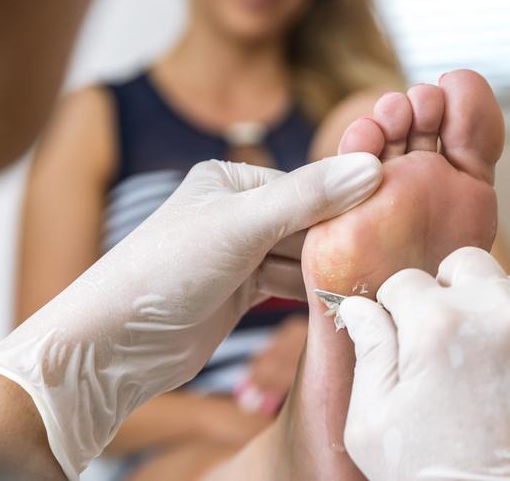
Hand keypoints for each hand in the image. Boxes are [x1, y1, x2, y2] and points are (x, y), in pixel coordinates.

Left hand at [0, 153, 380, 477]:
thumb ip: (305, 197)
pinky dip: (312, 289)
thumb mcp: (239, 226)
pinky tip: (342, 294)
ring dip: (330, 266)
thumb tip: (370, 166)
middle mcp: (237, 213)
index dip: (347, 200)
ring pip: (301, 255)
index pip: (307, 185)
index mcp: (232, 181)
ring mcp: (240, 254)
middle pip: (307, 220)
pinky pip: (289, 283)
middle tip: (389, 249)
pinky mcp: (242, 291)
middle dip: (341, 237)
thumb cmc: (165, 271)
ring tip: (372, 275)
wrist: (115, 344)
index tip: (394, 212)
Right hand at [341, 247, 509, 480]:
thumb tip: (359, 309)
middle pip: (465, 264)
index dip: (395, 309)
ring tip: (483, 360)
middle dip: (446, 290)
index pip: (404, 281)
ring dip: (491, 311)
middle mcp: (497, 315)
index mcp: (436, 326)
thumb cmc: (437, 479)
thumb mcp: (373, 423)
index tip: (401, 333)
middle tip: (442, 334)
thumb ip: (368, 351)